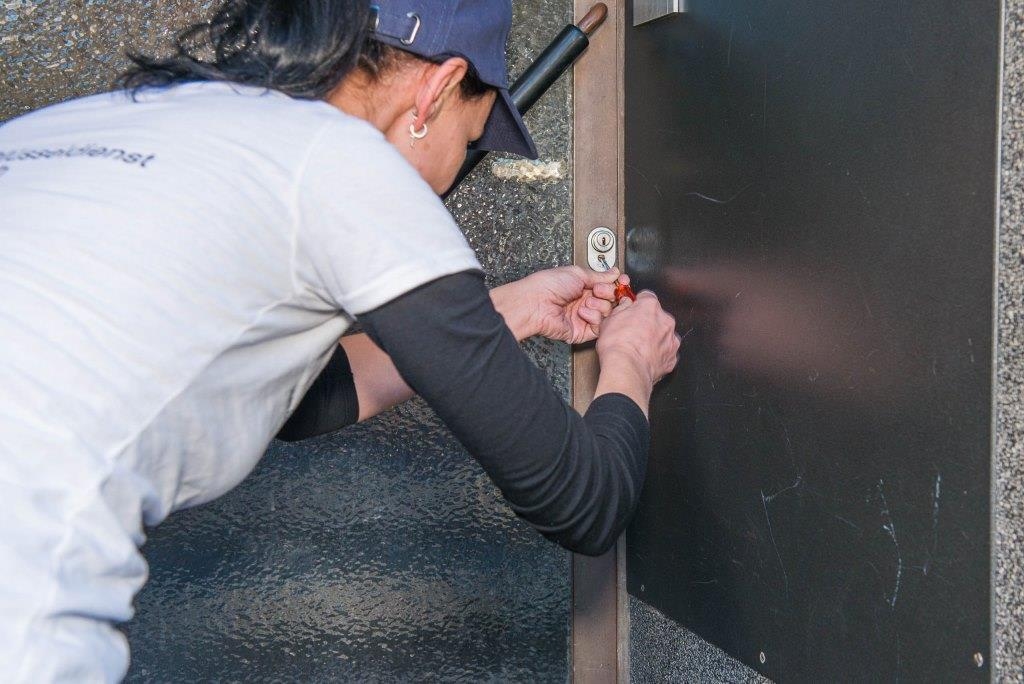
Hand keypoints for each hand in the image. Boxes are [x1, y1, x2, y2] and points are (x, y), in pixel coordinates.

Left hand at [492, 266, 625, 343]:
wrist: (535, 303)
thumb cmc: (548, 285)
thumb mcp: (578, 273)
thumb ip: (599, 275)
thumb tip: (614, 272)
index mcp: (583, 286)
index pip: (609, 286)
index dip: (617, 284)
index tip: (623, 281)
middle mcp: (584, 301)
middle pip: (611, 300)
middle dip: (608, 294)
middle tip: (597, 291)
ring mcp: (583, 317)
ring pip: (607, 314)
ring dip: (600, 306)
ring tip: (586, 302)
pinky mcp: (581, 331)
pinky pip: (599, 328)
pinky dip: (595, 319)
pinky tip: (584, 313)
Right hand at [595, 291, 679, 408]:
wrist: (626, 369)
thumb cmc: (617, 345)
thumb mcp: (609, 320)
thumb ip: (621, 309)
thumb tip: (625, 305)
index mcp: (650, 307)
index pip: (646, 297)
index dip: (637, 303)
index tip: (632, 309)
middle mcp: (665, 320)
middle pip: (657, 316)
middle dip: (647, 322)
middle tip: (632, 332)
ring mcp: (671, 340)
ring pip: (664, 334)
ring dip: (655, 338)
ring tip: (639, 348)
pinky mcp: (672, 357)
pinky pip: (666, 352)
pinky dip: (658, 354)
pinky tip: (645, 358)